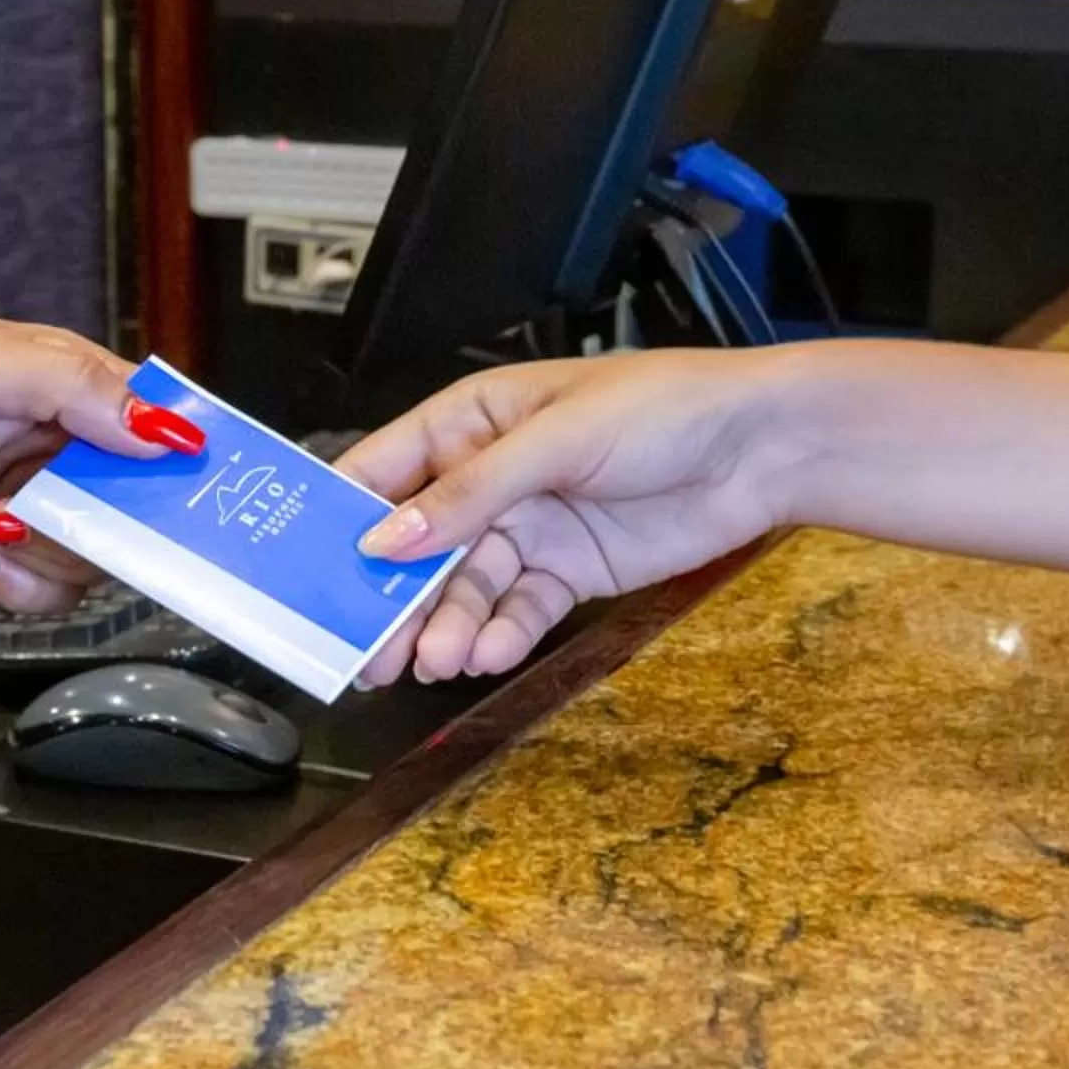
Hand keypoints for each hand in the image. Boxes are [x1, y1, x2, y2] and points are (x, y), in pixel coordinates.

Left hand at [0, 317, 203, 609]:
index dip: (175, 457)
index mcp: (58, 384)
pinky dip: (17, 584)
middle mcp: (50, 442)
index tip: (185, 492)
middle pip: (132, 502)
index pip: (149, 420)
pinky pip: (44, 588)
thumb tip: (156, 426)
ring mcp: (23, 499)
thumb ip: (68, 387)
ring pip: (92, 553)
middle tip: (54, 514)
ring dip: (48, 553)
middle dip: (102, 521)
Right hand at [339, 349, 801, 683]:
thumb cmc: (666, 407)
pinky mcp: (569, 570)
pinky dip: (499, 634)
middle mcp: (491, 476)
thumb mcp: (556, 438)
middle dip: (390, 597)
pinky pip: (518, 609)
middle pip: (419, 545)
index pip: (385, 469)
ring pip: (465, 587)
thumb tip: (388, 538)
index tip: (307, 570)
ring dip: (445, 625)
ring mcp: (530, 526)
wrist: (762, 449)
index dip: (344, 518)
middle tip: (363, 651)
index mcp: (473, 419)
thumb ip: (470, 492)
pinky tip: (484, 654)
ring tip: (434, 661)